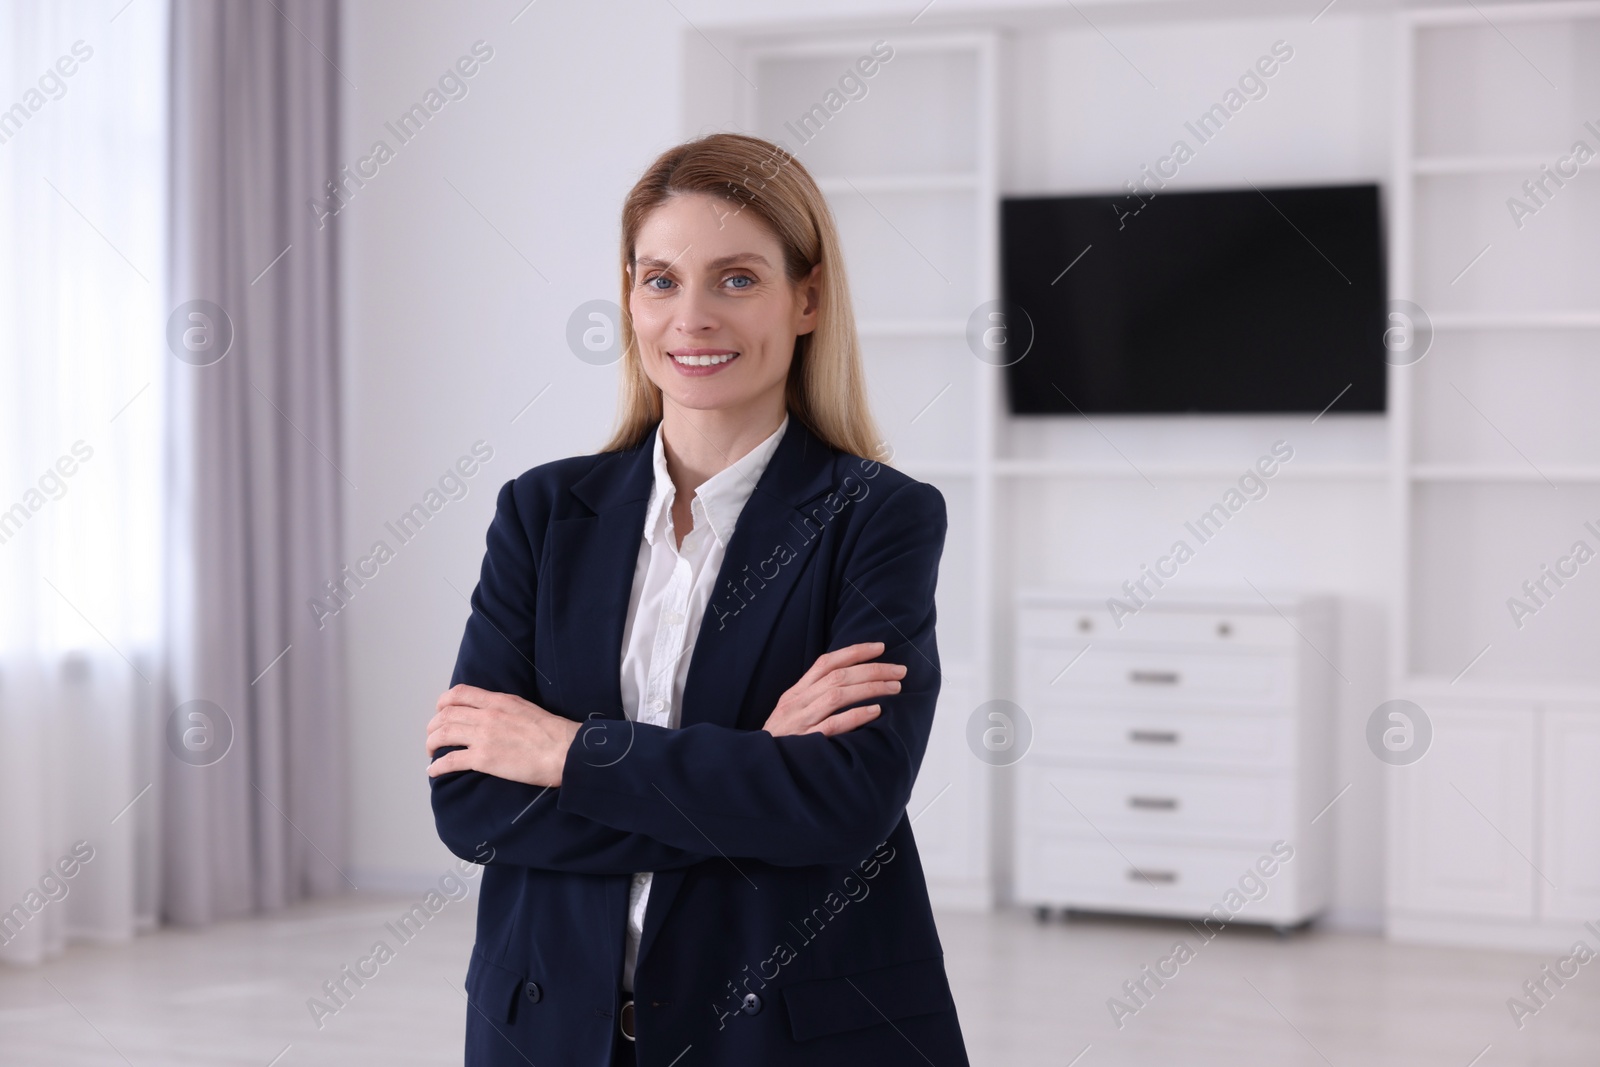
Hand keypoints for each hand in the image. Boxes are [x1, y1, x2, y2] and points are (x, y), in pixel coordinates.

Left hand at [426, 684, 580, 786]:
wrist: (565, 751)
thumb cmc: (553, 734)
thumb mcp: (526, 708)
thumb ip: (505, 708)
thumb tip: (492, 715)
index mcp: (498, 701)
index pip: (459, 693)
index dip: (443, 703)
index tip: (440, 712)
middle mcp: (487, 715)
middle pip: (446, 715)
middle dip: (433, 726)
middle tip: (433, 737)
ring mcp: (484, 737)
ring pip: (443, 735)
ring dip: (431, 744)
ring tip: (431, 753)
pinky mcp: (484, 759)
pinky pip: (450, 760)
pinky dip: (437, 766)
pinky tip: (433, 771)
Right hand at [762, 641, 905, 737]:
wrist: (757, 768)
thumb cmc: (781, 742)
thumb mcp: (793, 714)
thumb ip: (815, 699)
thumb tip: (850, 685)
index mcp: (796, 692)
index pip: (826, 662)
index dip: (854, 652)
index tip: (880, 647)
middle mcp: (798, 702)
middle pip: (838, 676)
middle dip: (873, 669)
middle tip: (899, 670)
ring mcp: (801, 721)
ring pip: (838, 695)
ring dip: (870, 688)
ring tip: (895, 687)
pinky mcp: (806, 742)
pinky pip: (833, 724)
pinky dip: (856, 715)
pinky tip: (875, 711)